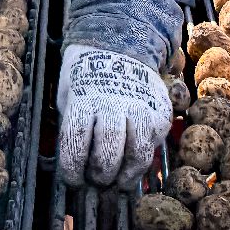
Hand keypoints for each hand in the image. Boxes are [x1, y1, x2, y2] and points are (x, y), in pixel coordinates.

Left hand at [56, 45, 169, 189]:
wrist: (118, 47)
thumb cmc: (87, 80)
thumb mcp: (69, 98)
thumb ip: (74, 129)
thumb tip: (77, 169)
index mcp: (83, 101)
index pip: (75, 144)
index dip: (73, 170)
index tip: (74, 180)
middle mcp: (113, 104)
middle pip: (108, 153)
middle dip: (101, 175)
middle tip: (98, 181)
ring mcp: (140, 107)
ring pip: (138, 154)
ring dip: (127, 175)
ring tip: (119, 182)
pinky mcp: (160, 111)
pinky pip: (154, 144)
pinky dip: (145, 158)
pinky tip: (134, 160)